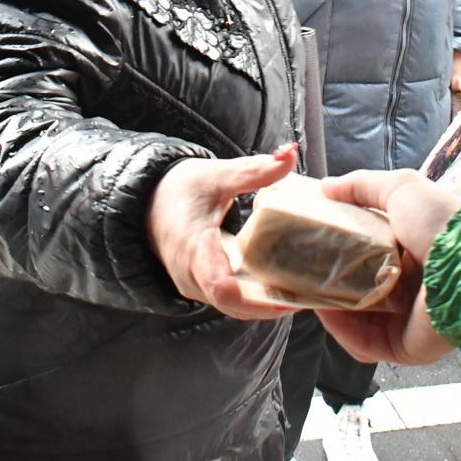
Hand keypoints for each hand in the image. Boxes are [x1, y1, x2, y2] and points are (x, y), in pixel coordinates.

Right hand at [147, 144, 298, 320]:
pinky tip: (286, 288)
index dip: (252, 299)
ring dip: (267, 304)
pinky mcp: (204, 288)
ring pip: (235, 308)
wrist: (149, 205)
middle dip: (271, 305)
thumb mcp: (217, 175)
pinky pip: (233, 302)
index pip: (220, 286)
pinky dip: (258, 299)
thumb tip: (290, 152)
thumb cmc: (181, 189)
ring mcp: (197, 287)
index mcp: (194, 249)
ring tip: (306, 292)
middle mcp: (192, 276)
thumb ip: (254, 169)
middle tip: (311, 293)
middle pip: (235, 305)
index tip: (285, 298)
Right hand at [314, 168, 460, 364]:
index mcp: (413, 254)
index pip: (368, 257)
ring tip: (305, 290)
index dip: (338, 251)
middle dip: (327, 282)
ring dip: (329, 307)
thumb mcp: (401, 187)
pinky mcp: (404, 347)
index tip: (310, 243)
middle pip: (358, 291)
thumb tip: (324, 186)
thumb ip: (362, 185)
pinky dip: (341, 330)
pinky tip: (324, 311)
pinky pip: (363, 343)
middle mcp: (411, 290)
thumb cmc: (440, 224)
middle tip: (300, 271)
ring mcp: (407, 322)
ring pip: (356, 320)